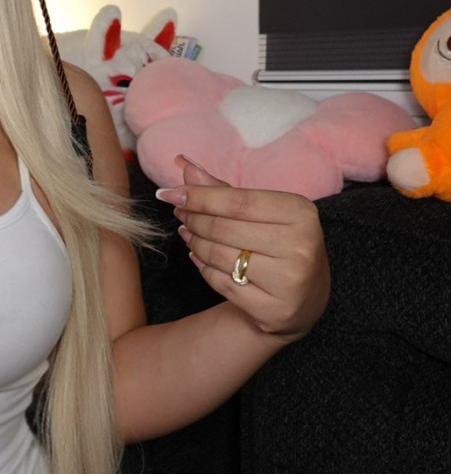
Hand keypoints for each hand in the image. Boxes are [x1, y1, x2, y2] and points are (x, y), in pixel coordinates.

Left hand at [157, 155, 329, 338]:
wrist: (305, 297)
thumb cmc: (277, 241)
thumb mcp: (260, 210)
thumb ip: (221, 189)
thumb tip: (182, 163)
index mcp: (300, 212)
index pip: (236, 201)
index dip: (197, 196)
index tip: (168, 193)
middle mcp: (301, 246)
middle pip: (224, 228)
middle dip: (193, 219)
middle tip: (180, 214)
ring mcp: (291, 281)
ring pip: (219, 255)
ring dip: (195, 242)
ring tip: (188, 234)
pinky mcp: (277, 310)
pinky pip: (222, 283)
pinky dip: (203, 268)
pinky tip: (199, 258)